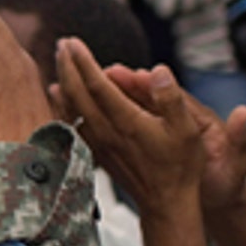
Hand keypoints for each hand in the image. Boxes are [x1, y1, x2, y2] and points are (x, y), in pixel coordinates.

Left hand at [53, 38, 245, 214]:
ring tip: (58, 61)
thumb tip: (159, 70)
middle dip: (67, 65)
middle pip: (77, 92)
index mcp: (127, 121)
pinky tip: (57, 95)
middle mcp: (107, 131)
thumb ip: (172, 99)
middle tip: (61, 42)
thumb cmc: (180, 166)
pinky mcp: (96, 152)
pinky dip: (62, 105)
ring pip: (71, 107)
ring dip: (63, 81)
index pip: (98, 84)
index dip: (83, 61)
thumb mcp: (187, 130)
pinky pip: (72, 123)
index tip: (73, 42)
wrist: (166, 203)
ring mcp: (98, 143)